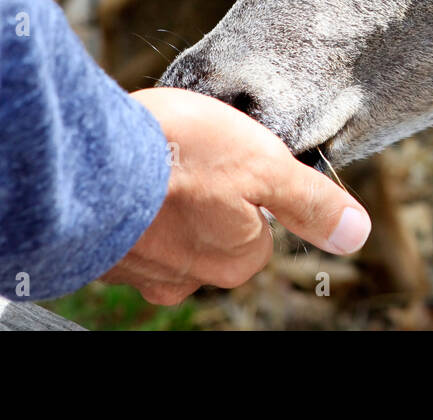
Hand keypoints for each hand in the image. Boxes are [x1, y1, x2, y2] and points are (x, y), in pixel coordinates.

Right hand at [101, 86, 370, 304]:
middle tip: (185, 153)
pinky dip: (122, 203)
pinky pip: (120, 228)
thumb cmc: (176, 157)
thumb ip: (311, 203)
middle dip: (202, 194)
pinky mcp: (94, 256)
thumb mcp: (264, 165)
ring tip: (150, 159)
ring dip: (159, 198)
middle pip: (213, 231)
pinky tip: (119, 173)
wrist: (77, 162)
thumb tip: (355, 233)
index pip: (260, 226)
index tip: (227, 157)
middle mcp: (186, 280)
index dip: (247, 183)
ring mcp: (136, 272)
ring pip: (164, 230)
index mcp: (235, 260)